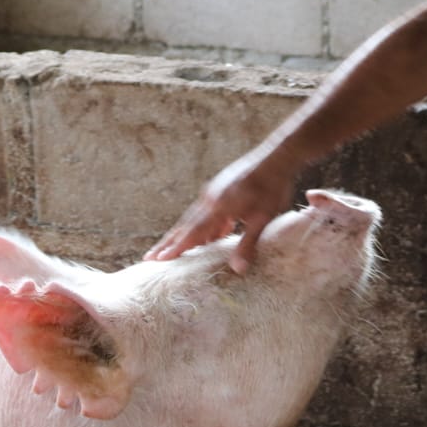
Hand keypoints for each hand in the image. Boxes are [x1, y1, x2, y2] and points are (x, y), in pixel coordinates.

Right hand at [144, 150, 298, 272]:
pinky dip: (200, 227)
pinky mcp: (220, 189)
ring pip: (193, 219)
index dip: (176, 248)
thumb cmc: (273, 187)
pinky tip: (206, 239)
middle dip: (168, 243)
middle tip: (149, 258)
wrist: (277, 156)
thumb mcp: (263, 218)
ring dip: (180, 235)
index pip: (193, 232)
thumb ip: (247, 244)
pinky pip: (204, 212)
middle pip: (185, 225)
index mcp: (218, 206)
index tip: (159, 260)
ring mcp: (213, 192)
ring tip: (168, 249)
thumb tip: (237, 270)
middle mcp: (210, 199)